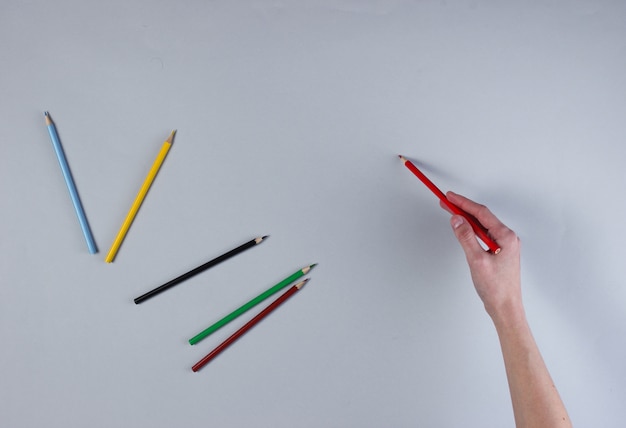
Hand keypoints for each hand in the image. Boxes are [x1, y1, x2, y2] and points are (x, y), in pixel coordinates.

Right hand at [442, 191, 522, 320]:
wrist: (505, 307)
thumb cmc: (496, 288)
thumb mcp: (477, 260)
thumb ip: (466, 238)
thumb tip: (457, 220)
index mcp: (506, 237)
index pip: (481, 213)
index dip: (464, 203)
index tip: (450, 197)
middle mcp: (507, 238)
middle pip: (482, 217)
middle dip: (463, 208)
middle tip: (447, 202)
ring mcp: (503, 245)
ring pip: (482, 225)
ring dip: (467, 218)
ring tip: (452, 212)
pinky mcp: (498, 252)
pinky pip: (483, 235)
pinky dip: (471, 229)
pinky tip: (463, 228)